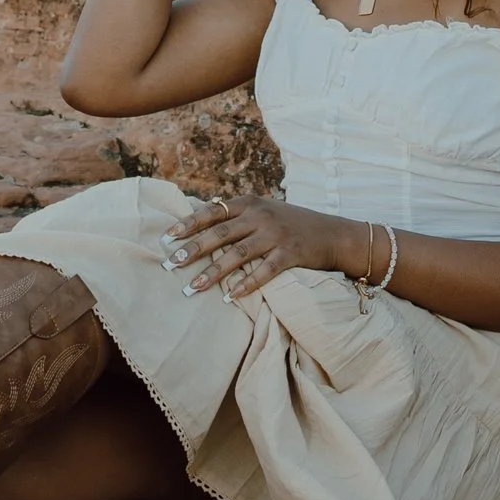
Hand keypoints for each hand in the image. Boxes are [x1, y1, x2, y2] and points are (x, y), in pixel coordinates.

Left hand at [163, 192, 353, 299]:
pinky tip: (230, 296)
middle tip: (171, 264)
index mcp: (250, 203)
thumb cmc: (291, 224)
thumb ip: (238, 215)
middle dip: (193, 249)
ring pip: (237, 254)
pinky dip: (246, 284)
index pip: (212, 212)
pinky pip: (264, 271)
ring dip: (213, 272)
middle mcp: (260, 216)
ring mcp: (276, 235)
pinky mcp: (290, 254)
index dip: (188, 224)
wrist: (332, 233)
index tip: (167, 237)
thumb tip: (200, 220)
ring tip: (193, 287)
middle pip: (220, 233)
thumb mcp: (264, 211)